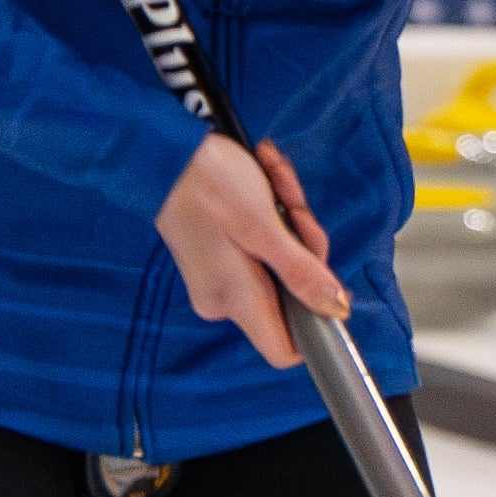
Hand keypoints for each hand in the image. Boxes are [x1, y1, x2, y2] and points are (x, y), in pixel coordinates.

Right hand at [154, 135, 350, 369]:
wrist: (160, 146)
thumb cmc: (206, 181)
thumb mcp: (263, 226)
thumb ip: (301, 272)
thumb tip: (335, 307)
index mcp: (236, 301)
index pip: (284, 350)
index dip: (313, 325)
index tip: (325, 283)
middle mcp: (226, 299)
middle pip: (291, 294)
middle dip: (302, 244)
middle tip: (291, 206)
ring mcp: (221, 276)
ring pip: (281, 261)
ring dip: (288, 217)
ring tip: (271, 178)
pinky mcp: (218, 254)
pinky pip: (262, 243)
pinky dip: (271, 210)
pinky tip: (263, 176)